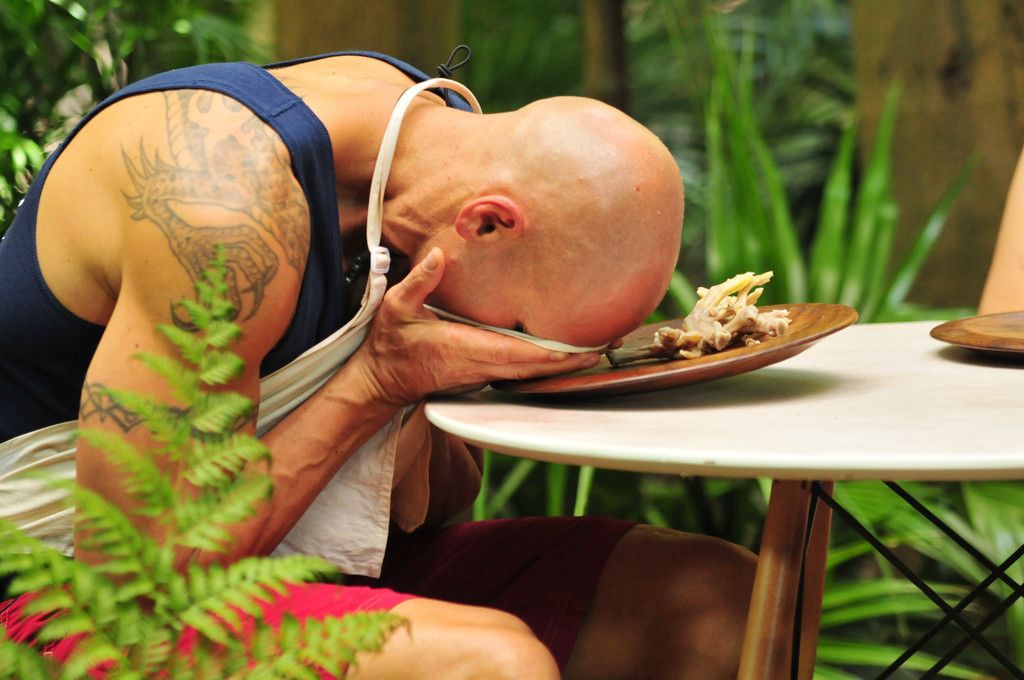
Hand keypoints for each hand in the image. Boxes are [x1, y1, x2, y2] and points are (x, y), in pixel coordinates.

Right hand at [350, 247, 599, 406]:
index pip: (519, 354)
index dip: (554, 354)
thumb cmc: (391, 345)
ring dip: (566, 364)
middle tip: (609, 345)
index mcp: (466, 349)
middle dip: (574, 360)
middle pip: (538, 368)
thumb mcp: (396, 308)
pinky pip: (524, 372)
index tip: (584, 349)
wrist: (383, 380)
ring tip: (600, 348)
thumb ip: (418, 281)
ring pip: (535, 373)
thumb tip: (438, 256)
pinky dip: (549, 364)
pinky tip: (568, 354)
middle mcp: (482, 366)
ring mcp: (485, 374)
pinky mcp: (485, 374)